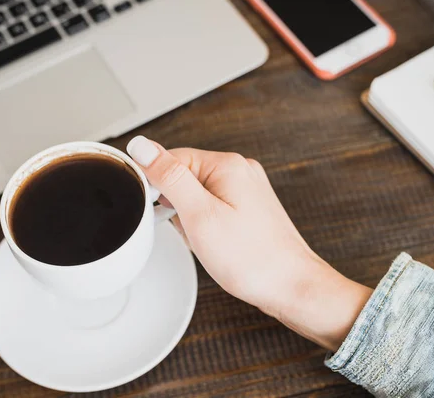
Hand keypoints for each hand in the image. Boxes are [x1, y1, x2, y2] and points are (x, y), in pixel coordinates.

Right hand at [127, 136, 371, 350]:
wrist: (292, 287)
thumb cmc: (251, 258)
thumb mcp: (199, 215)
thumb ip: (169, 177)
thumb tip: (142, 145)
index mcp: (227, 164)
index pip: (171, 159)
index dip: (158, 187)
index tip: (160, 212)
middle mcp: (240, 171)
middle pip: (184, 178)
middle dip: (178, 209)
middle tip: (194, 232)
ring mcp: (247, 189)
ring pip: (196, 197)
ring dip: (192, 220)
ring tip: (209, 241)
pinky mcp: (249, 207)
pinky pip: (212, 209)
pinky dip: (206, 226)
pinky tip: (216, 244)